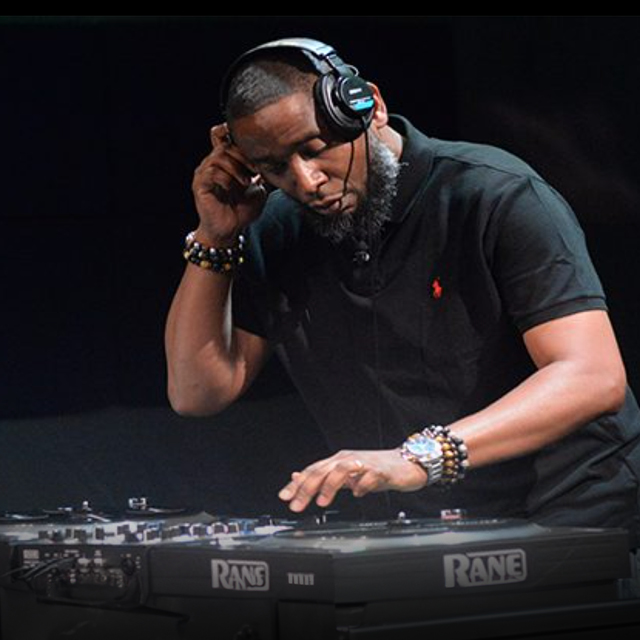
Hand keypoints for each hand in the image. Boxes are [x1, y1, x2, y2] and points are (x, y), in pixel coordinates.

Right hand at [191, 123, 266, 242]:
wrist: (230, 230)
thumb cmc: (242, 210)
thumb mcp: (259, 188)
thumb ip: (264, 174)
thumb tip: (280, 161)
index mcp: (224, 161)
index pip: (222, 135)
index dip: (235, 137)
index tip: (255, 151)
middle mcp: (212, 164)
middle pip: (224, 144)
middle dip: (243, 155)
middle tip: (255, 171)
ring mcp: (204, 173)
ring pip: (219, 157)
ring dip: (236, 168)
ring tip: (246, 182)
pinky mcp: (200, 185)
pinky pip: (212, 173)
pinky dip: (226, 179)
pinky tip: (233, 189)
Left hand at [278, 449, 428, 512]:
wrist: (408, 463)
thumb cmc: (377, 469)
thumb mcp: (346, 474)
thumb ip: (323, 476)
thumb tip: (297, 477)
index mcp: (338, 461)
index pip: (312, 470)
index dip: (297, 483)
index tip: (284, 497)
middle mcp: (348, 459)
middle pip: (323, 470)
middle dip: (307, 488)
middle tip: (296, 506)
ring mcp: (364, 463)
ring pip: (342, 469)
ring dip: (330, 485)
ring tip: (322, 502)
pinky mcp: (381, 470)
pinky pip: (369, 476)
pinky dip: (361, 485)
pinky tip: (357, 494)